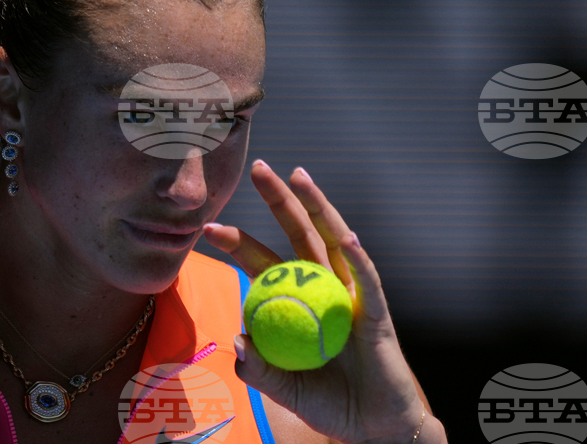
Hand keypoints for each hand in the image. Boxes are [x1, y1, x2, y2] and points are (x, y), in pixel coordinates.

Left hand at [203, 160, 434, 443]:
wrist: (375, 429)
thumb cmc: (330, 406)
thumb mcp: (284, 389)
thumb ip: (259, 369)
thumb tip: (238, 339)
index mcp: (297, 301)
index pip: (264, 263)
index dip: (239, 242)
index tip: (208, 226)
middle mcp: (324, 289)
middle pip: (299, 234)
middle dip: (280, 201)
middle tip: (258, 168)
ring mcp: (352, 296)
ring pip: (334, 242)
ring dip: (318, 207)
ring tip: (300, 176)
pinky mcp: (378, 312)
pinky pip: (368, 281)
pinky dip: (358, 259)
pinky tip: (347, 237)